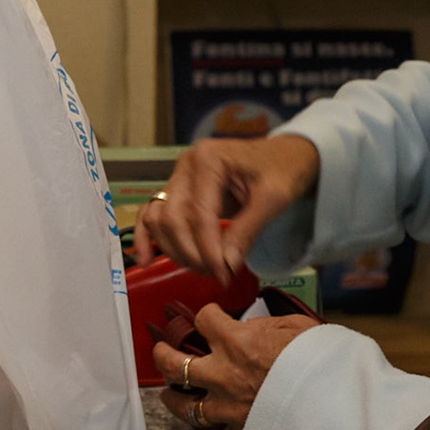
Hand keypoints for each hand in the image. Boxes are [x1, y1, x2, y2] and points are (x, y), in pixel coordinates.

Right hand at [133, 136, 320, 281]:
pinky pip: (154, 213)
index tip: (223, 274)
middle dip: (192, 253)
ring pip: (160, 219)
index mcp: (209, 159)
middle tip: (216, 273)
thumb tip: (226, 265)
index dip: (208, 250)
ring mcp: (179, 176)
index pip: (198, 214)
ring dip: (175, 249)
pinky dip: (147, 236)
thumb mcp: (273, 199)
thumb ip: (246, 231)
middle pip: (173, 219)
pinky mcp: (178, 189)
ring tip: (201, 268)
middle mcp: (186, 165)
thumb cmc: (282, 169)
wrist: (284, 155)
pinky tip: (145, 259)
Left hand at [153, 304, 317, 429]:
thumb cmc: (320, 361)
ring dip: (173, 400)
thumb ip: (267, 326)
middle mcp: (223, 375)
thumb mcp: (297, 327)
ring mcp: (227, 409)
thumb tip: (250, 328)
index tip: (210, 317)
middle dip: (162, 355)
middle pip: (175, 364)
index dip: (207, 315)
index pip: (204, 320)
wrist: (333, 401)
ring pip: (184, 407)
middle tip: (161, 351)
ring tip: (169, 395)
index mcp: (236, 342)